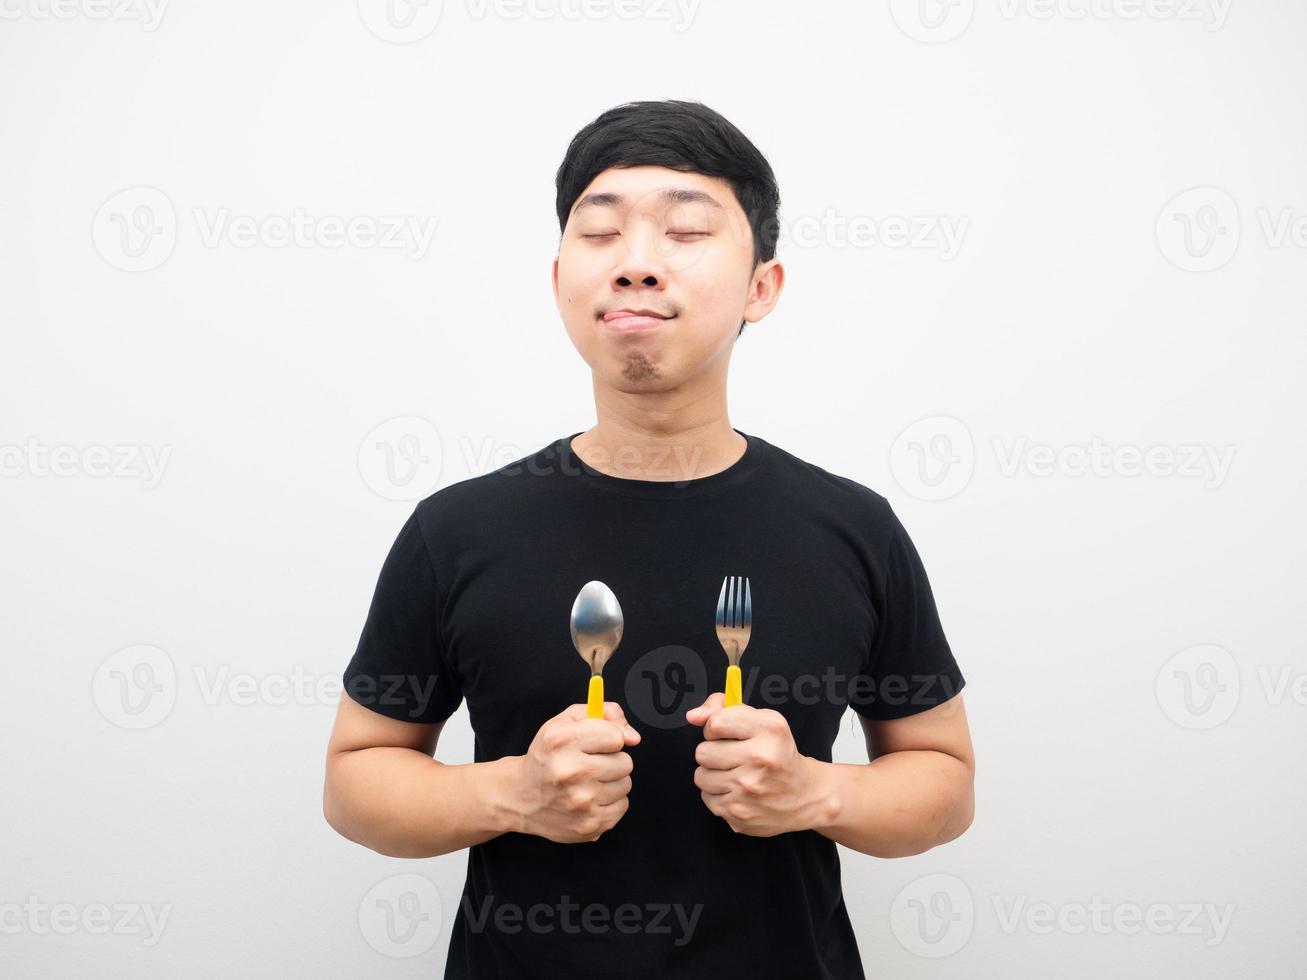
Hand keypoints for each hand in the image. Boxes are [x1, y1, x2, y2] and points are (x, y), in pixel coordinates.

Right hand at [513, 702, 639, 843]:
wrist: (521, 797)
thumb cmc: (548, 757)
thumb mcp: (565, 722)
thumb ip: (603, 712)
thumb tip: (633, 737)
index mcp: (563, 741)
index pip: (616, 736)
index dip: (610, 738)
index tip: (598, 744)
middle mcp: (570, 772)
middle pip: (625, 762)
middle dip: (612, 760)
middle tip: (590, 764)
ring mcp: (581, 802)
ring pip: (625, 784)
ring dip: (611, 782)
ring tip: (588, 782)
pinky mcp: (589, 824)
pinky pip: (622, 806)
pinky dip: (610, 802)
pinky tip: (590, 799)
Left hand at [686, 693, 828, 836]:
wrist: (805, 796)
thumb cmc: (778, 754)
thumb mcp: (763, 721)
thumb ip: (725, 708)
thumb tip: (693, 716)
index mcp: (769, 730)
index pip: (715, 723)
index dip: (716, 728)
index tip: (727, 733)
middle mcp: (760, 759)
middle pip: (702, 751)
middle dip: (714, 752)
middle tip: (735, 757)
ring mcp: (748, 790)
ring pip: (700, 776)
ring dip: (714, 774)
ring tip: (736, 774)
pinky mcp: (739, 814)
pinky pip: (707, 798)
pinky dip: (719, 794)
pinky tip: (738, 792)